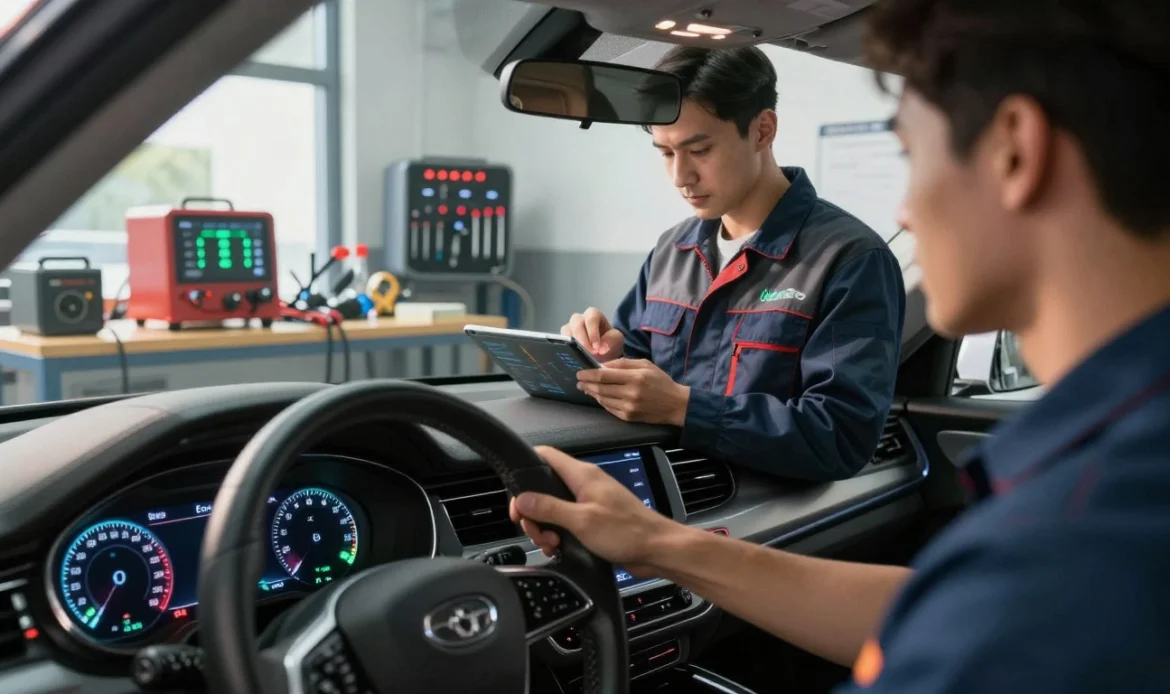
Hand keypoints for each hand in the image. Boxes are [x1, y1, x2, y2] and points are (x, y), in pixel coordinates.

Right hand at [509, 446, 677, 574]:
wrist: (656, 549)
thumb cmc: (627, 531)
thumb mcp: (581, 520)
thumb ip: (549, 508)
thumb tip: (522, 499)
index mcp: (582, 475)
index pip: (545, 455)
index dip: (524, 470)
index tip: (516, 496)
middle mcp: (584, 484)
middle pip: (543, 488)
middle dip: (533, 511)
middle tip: (535, 530)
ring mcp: (588, 501)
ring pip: (552, 508)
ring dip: (545, 527)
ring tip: (552, 543)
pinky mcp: (592, 519)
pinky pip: (565, 522)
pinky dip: (558, 534)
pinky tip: (560, 548)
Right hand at [561, 307, 623, 361]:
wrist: (604, 352)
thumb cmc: (609, 342)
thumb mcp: (616, 340)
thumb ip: (611, 341)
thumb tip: (601, 348)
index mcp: (594, 315)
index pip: (591, 319)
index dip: (593, 333)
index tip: (597, 348)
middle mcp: (580, 319)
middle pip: (576, 323)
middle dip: (583, 340)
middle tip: (589, 354)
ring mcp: (570, 328)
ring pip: (566, 331)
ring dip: (572, 344)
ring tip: (580, 357)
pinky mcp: (563, 339)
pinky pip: (560, 341)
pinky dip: (566, 349)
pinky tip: (572, 359)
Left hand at [577, 359, 689, 425]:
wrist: (675, 405)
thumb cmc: (660, 382)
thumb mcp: (645, 365)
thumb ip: (623, 363)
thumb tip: (602, 365)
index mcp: (635, 377)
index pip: (604, 375)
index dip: (589, 374)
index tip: (580, 373)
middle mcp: (631, 393)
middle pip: (600, 388)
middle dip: (587, 384)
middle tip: (579, 381)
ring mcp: (629, 407)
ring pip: (602, 399)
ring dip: (592, 393)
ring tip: (586, 388)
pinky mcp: (628, 417)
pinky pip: (609, 408)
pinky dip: (602, 402)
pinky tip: (599, 396)